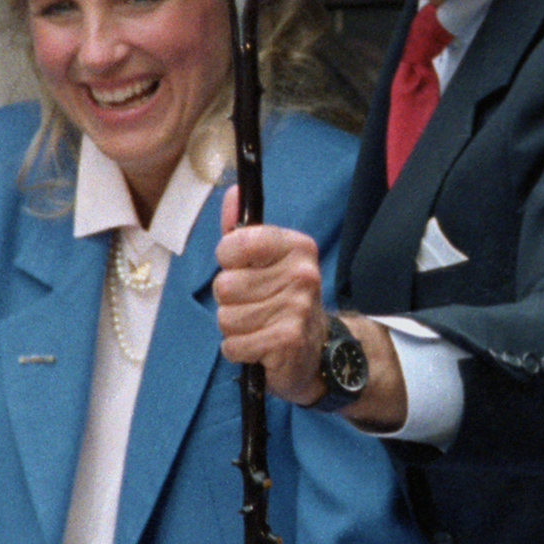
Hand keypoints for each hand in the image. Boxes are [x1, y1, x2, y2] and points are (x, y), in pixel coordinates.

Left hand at [213, 191, 332, 403]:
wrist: (318, 349)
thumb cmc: (282, 300)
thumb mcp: (266, 261)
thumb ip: (243, 229)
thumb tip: (232, 192)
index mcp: (297, 247)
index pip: (236, 243)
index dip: (228, 261)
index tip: (244, 270)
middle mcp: (302, 274)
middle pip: (225, 286)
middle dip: (230, 301)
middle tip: (256, 306)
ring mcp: (297, 309)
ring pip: (226, 318)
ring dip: (235, 329)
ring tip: (259, 326)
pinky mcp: (288, 341)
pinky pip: (234, 345)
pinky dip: (240, 350)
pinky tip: (260, 346)